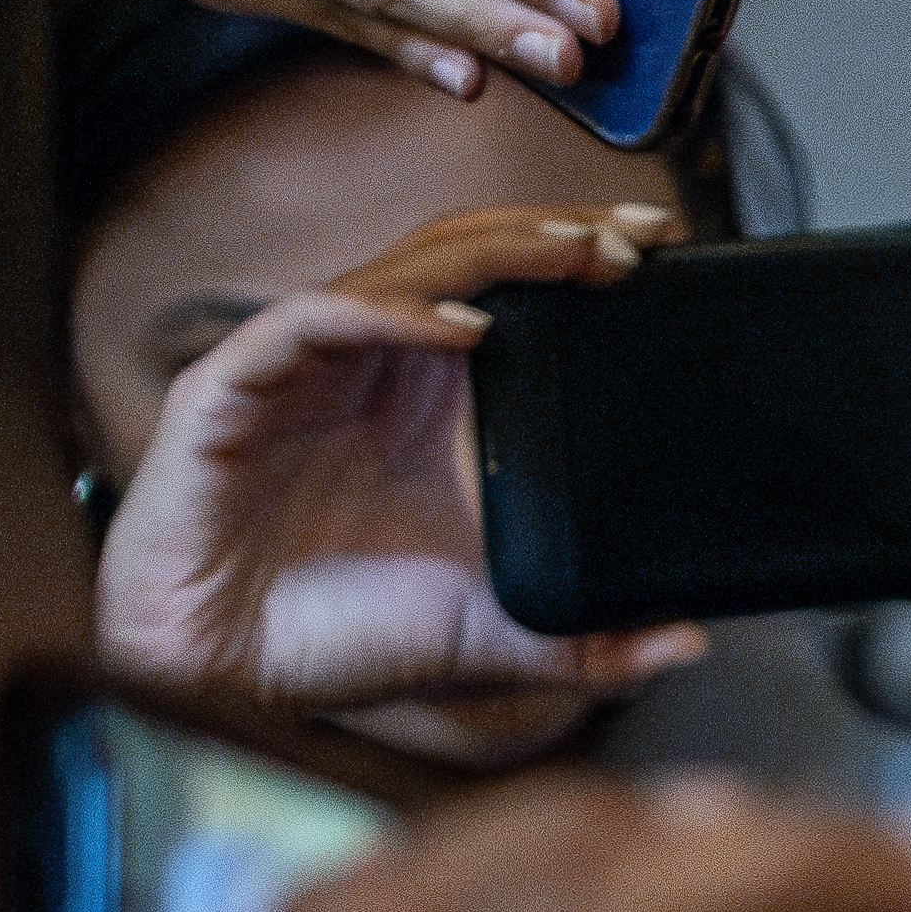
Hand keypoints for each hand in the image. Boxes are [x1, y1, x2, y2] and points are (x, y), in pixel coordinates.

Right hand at [100, 197, 702, 724]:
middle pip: (462, 259)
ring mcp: (300, 368)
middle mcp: (367, 366)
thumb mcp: (494, 636)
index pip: (506, 293)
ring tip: (572, 255)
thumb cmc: (339, 637)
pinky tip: (464, 329)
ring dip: (489, 255)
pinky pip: (312, 322)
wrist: (224, 677)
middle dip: (550, 235)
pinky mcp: (233, 388)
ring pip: (398, 270)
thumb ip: (590, 643)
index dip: (572, 258)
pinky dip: (390, 314)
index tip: (656, 253)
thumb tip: (686, 643)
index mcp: (425, 400)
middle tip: (634, 239)